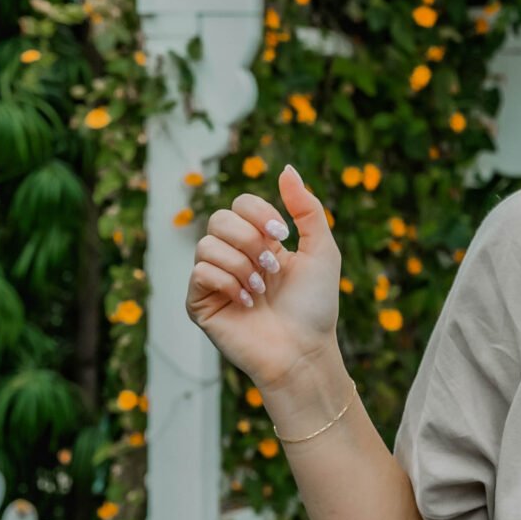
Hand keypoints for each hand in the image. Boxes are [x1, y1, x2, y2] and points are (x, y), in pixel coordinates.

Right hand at [184, 162, 342, 389]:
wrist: (304, 350)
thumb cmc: (315, 305)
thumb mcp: (322, 250)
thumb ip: (307, 208)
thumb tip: (287, 169)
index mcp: (258, 241)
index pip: (240, 204)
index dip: (258, 212)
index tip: (282, 234)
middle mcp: (232, 256)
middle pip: (218, 218)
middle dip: (250, 239)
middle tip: (272, 266)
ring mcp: (214, 280)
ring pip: (207, 245)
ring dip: (242, 265)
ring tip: (262, 290)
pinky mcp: (200, 304)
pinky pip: (199, 272)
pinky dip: (227, 282)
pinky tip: (247, 302)